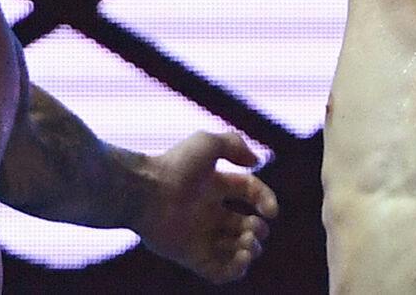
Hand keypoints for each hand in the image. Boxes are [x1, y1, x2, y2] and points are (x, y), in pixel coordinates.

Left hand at [134, 130, 278, 283]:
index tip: (271, 211)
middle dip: (258, 230)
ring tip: (245, 243)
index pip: (250, 193)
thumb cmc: (175, 166)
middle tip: (251, 229)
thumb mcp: (207, 143)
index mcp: (215, 186)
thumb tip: (256, 162)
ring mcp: (200, 236)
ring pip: (235, 251)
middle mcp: (209, 212)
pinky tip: (240, 258)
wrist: (144, 192)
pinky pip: (220, 272)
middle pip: (245, 226)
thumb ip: (234, 144)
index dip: (266, 200)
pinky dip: (236, 270)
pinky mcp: (191, 257)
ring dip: (250, 250)